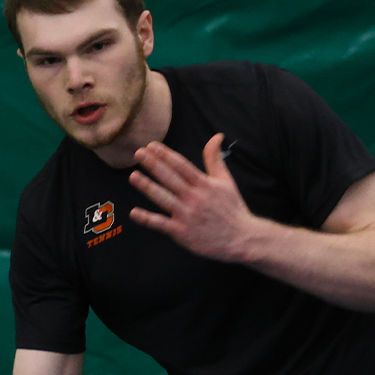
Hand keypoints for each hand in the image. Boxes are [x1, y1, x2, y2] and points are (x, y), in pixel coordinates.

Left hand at [128, 133, 257, 262]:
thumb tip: (216, 136)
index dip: (165, 154)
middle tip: (138, 153)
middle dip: (152, 164)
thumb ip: (215, 159)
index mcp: (204, 184)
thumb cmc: (232, 208)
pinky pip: (161, 224)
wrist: (241, 238)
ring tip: (133, 176)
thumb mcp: (226, 181)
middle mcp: (194, 197)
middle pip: (169, 178)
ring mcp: (186, 215)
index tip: (151, 146)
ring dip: (147, 186)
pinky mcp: (182, 232)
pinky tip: (134, 212)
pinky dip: (147, 219)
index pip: (181, 165)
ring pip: (162, 198)